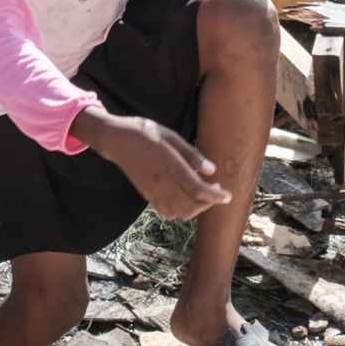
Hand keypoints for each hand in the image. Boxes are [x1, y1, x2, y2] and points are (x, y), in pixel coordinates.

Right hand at [73, 107, 230, 219]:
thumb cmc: (146, 133)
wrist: (117, 140)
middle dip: (208, 203)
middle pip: (191, 205)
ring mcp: (153, 192)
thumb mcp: (171, 136)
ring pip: (180, 212)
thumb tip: (212, 170)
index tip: (227, 195)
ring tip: (203, 195)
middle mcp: (162, 183)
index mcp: (170, 166)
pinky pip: (167, 212)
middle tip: (217, 191)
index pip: (197, 189)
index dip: (215, 196)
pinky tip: (186, 199)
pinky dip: (181, 211)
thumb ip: (192, 155)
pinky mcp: (147, 195)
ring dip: (196, 209)